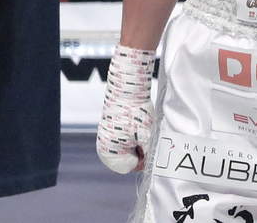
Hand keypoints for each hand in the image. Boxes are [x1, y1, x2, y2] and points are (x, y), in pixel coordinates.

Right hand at [95, 44, 155, 172]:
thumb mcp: (148, 135)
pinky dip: (131, 135)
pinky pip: (122, 141)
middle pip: (128, 160)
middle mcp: (104, 150)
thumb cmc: (137, 113)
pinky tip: (135, 125)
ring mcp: (104, 140)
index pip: (131, 167)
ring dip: (136, 142)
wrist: (127, 89)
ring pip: (126, 150)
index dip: (143, 157)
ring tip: (140, 128)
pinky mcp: (108, 132)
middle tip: (145, 133)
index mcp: (110, 154)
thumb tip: (153, 164)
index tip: (147, 141)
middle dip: (139, 150)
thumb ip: (150, 154)